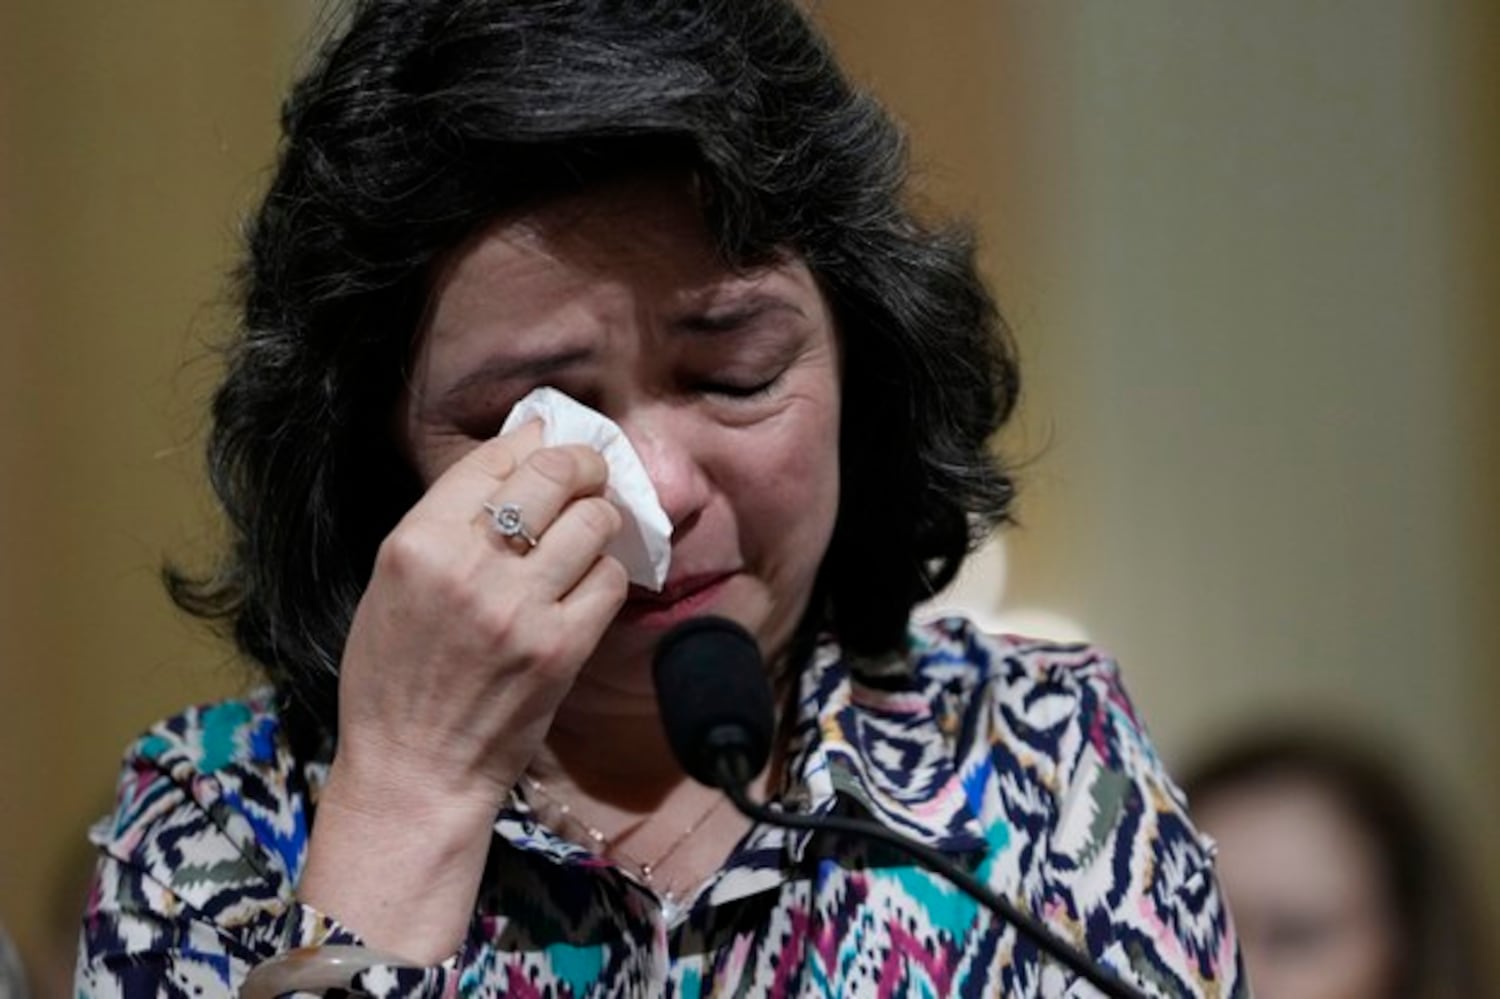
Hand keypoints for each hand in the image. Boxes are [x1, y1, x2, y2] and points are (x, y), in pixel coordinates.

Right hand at [298, 422, 627, 959]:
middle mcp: (469, 566)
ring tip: (586, 536)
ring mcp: (520, 608)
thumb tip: (522, 448)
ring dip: (599, 522)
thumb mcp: (391, 584)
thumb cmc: (394, 678)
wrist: (414, 770)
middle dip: (583, 465)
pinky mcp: (561, 648)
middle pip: (555, 475)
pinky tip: (586, 588)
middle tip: (590, 475)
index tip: (549, 443)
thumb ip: (447, 519)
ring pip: (595, 522)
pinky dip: (606, 575)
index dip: (534, 442)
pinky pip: (611, 581)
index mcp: (416, 544)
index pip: (495, 458)